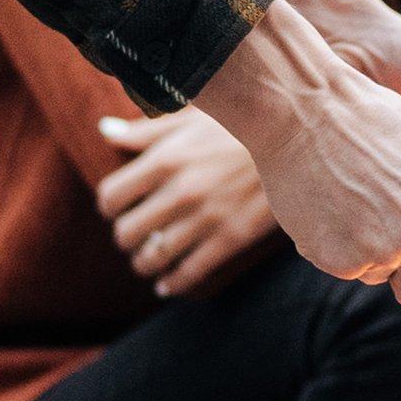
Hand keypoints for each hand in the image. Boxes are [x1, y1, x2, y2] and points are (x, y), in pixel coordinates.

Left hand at [91, 109, 276, 297]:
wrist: (295, 139)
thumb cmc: (240, 123)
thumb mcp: (192, 117)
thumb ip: (146, 130)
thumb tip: (105, 130)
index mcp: (165, 158)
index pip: (111, 196)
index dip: (108, 206)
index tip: (117, 208)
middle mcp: (180, 191)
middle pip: (127, 232)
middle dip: (126, 237)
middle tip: (134, 235)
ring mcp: (205, 218)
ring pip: (154, 257)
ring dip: (144, 263)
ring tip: (148, 259)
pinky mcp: (231, 238)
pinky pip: (190, 273)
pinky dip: (172, 284)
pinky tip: (168, 283)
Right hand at [198, 0, 400, 310]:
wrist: (307, 110)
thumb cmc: (381, 127)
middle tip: (400, 234)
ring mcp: (390, 251)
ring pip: (393, 285)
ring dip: (383, 261)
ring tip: (367, 206)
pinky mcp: (346, 260)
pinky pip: (356, 274)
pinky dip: (347, 252)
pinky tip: (338, 211)